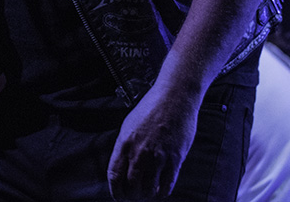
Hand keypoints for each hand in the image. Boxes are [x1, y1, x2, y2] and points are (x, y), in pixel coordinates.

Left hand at [107, 84, 198, 199]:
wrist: (174, 97)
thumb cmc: (152, 108)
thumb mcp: (130, 125)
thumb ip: (126, 146)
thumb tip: (124, 166)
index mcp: (125, 142)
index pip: (114, 175)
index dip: (115, 190)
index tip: (118, 196)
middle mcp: (139, 151)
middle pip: (132, 185)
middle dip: (132, 195)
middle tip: (134, 196)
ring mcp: (158, 155)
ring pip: (149, 188)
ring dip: (147, 195)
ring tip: (148, 194)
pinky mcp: (175, 158)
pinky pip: (167, 184)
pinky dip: (163, 191)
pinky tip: (161, 191)